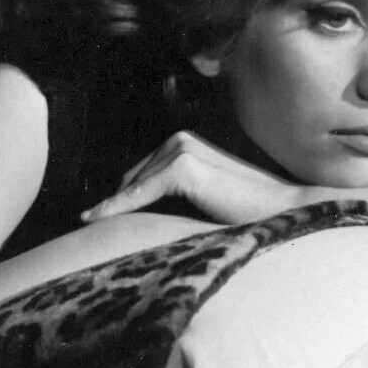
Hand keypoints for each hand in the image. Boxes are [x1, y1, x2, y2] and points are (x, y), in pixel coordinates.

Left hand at [81, 131, 305, 223]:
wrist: (281, 210)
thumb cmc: (246, 209)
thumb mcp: (204, 195)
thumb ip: (177, 193)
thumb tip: (136, 212)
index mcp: (185, 142)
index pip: (141, 173)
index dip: (120, 197)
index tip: (90, 216)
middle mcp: (179, 139)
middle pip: (132, 180)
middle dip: (114, 203)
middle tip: (86, 224)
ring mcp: (180, 150)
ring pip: (134, 188)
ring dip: (114, 209)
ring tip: (87, 227)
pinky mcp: (182, 168)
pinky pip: (138, 194)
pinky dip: (115, 208)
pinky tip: (92, 219)